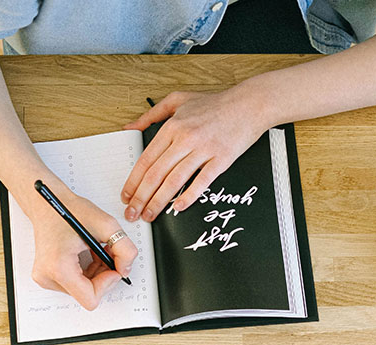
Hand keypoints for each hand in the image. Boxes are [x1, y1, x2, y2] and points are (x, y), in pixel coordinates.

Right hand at [21, 181, 138, 309]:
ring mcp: (46, 278)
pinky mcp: (47, 277)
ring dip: (96, 273)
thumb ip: (124, 249)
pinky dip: (87, 272)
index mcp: (58, 266)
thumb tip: (125, 270)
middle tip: (106, 253)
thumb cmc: (68, 210)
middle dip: (103, 275)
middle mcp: (48, 276)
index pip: (90, 298)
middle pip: (88, 295)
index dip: (107, 283)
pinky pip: (76, 285)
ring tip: (95, 251)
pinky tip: (87, 255)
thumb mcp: (106, 225)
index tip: (112, 266)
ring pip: (83, 291)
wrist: (47, 204)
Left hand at [120, 87, 269, 222]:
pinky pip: (202, 181)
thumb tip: (129, 127)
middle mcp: (186, 138)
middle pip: (156, 174)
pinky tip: (178, 206)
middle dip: (141, 197)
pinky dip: (189, 196)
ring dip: (159, 201)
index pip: (146, 160)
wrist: (249, 104)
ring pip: (175, 180)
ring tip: (150, 214)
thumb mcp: (177, 100)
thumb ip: (151, 114)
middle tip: (133, 212)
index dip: (133, 181)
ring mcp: (204, 149)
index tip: (126, 195)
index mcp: (173, 126)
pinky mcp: (221, 159)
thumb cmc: (215, 104)